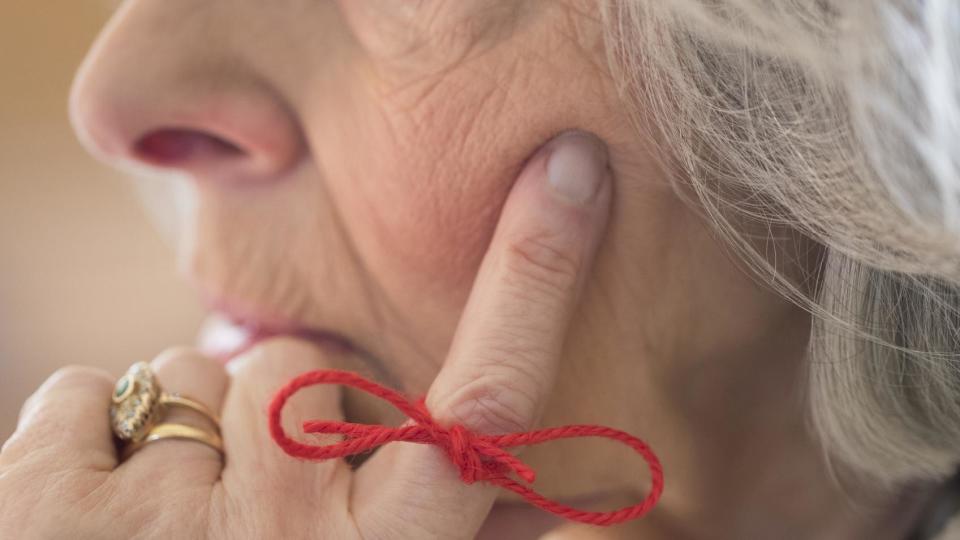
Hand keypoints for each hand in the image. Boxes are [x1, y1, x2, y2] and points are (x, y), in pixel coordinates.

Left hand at [0, 131, 611, 539]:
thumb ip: (468, 535)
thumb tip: (597, 488)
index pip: (489, 399)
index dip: (538, 275)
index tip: (571, 169)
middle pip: (302, 365)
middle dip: (279, 412)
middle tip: (257, 509)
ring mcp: (162, 520)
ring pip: (191, 374)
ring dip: (186, 438)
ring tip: (176, 531)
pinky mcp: (45, 502)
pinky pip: (88, 390)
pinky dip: (92, 437)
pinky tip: (100, 516)